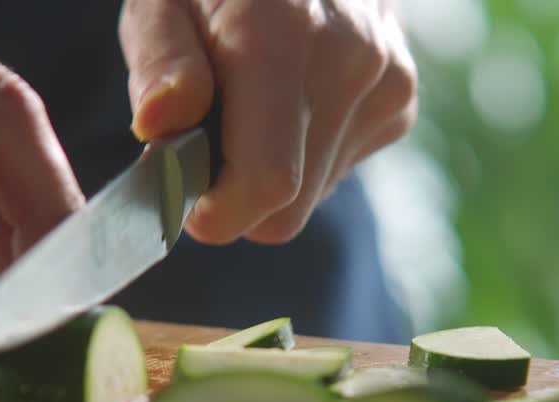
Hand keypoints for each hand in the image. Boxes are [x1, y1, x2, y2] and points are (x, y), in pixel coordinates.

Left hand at [120, 0, 417, 245]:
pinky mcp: (399, 105)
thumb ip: (159, 61)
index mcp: (285, 31)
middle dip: (232, 194)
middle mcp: (351, 60)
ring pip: (309, 197)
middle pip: (286, 208)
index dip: (214, 211)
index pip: (265, 183)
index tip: (180, 191)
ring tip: (248, 103)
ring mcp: (387, 85)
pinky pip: (334, 174)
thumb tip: (162, 124)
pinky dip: (299, 155)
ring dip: (266, 171)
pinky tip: (287, 99)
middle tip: (201, 138)